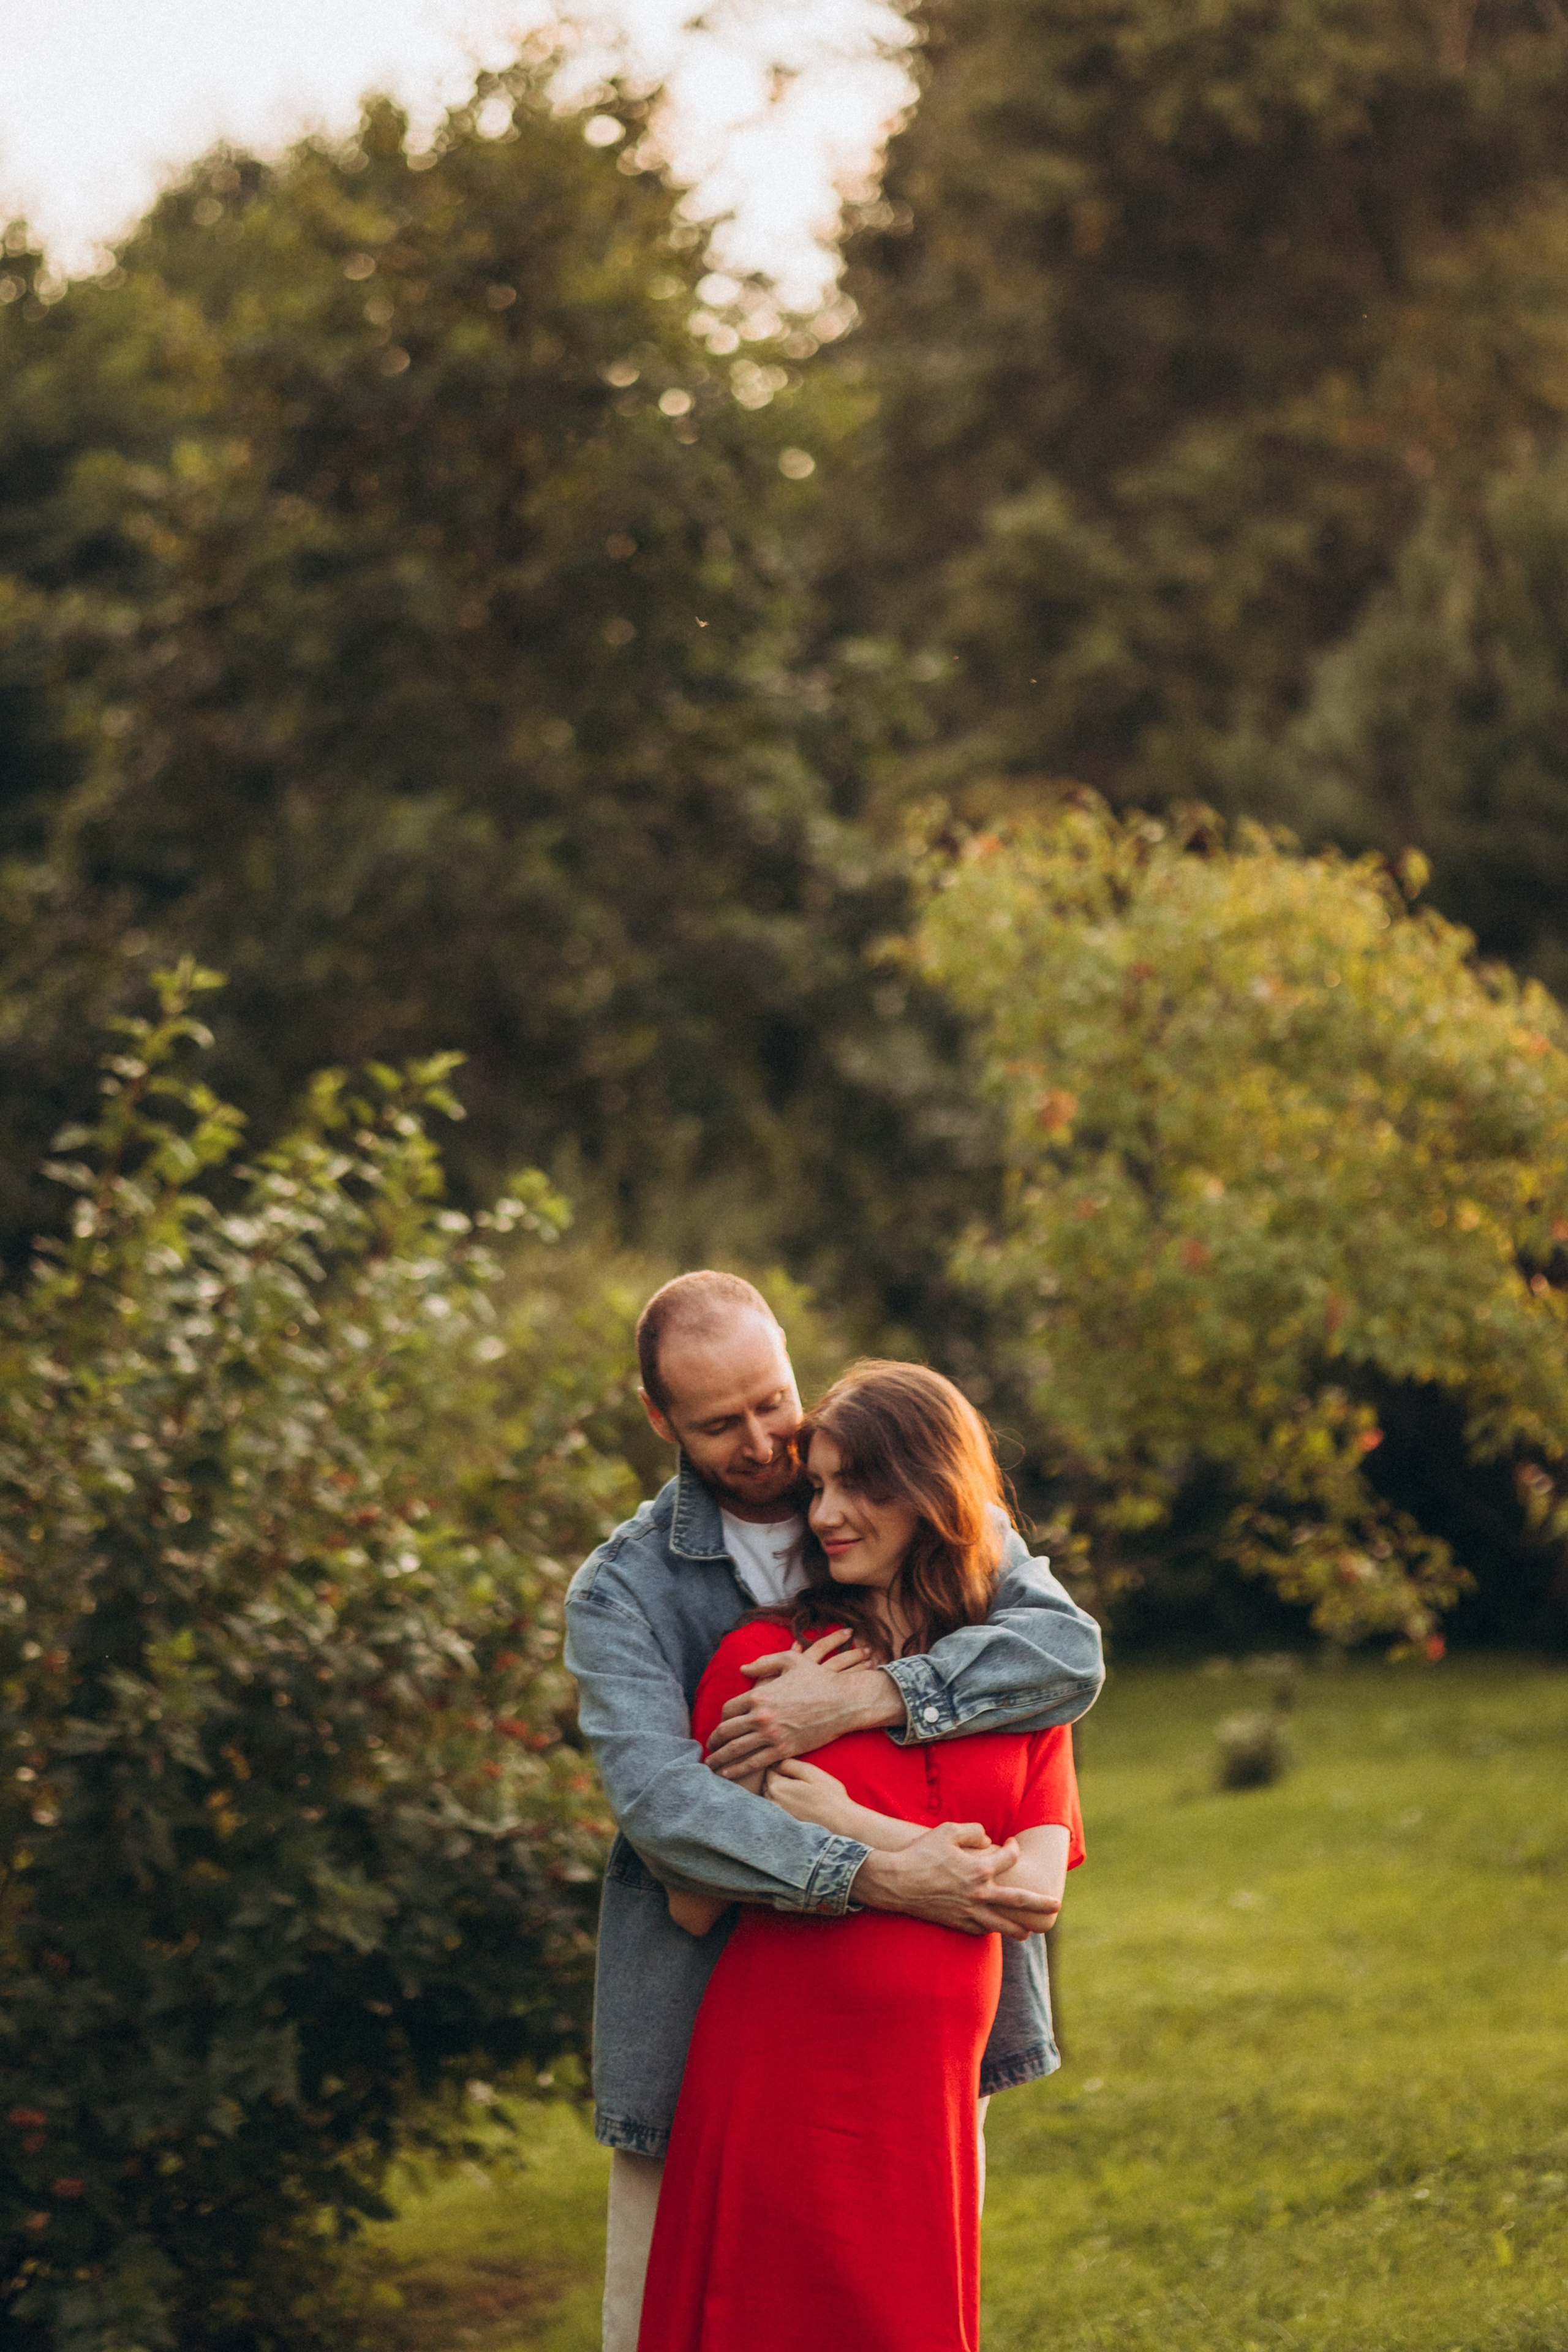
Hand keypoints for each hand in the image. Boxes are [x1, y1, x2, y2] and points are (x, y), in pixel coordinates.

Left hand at [704, 1628, 900, 1779]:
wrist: (843, 1701)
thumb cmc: (818, 1678)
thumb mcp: (790, 1661)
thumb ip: (763, 1663)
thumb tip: (742, 1668)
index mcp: (759, 1695)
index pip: (728, 1709)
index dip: (722, 1718)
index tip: (721, 1724)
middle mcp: (761, 1716)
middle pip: (726, 1731)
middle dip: (714, 1741)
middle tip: (708, 1747)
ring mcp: (772, 1735)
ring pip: (736, 1750)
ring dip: (720, 1758)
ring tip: (710, 1766)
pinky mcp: (784, 1750)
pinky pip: (754, 1762)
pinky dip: (738, 1769)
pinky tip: (728, 1773)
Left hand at [763, 1757, 853, 1833]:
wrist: (840, 1822)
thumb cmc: (828, 1795)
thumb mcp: (810, 1772)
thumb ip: (790, 1765)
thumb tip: (775, 1762)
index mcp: (777, 1788)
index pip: (768, 1770)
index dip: (779, 1764)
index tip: (793, 1765)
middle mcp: (773, 1802)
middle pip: (767, 1783)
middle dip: (777, 1776)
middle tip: (796, 1775)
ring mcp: (778, 1814)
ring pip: (771, 1796)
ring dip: (779, 1789)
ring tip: (797, 1787)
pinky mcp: (785, 1822)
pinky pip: (777, 1807)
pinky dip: (782, 1801)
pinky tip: (798, 1800)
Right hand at [852, 1822, 1056, 1941]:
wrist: (897, 1882)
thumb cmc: (922, 1853)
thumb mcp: (948, 1830)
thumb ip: (974, 1831)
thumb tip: (989, 1840)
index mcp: (980, 1868)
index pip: (1010, 1858)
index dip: (1014, 1848)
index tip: (1012, 1844)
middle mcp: (981, 1894)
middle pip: (1020, 1901)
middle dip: (1040, 1904)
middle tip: (1056, 1906)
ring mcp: (970, 1912)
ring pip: (1003, 1926)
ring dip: (1019, 1927)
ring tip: (1029, 1930)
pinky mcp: (958, 1923)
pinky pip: (981, 1930)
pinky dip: (991, 1930)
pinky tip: (995, 1928)